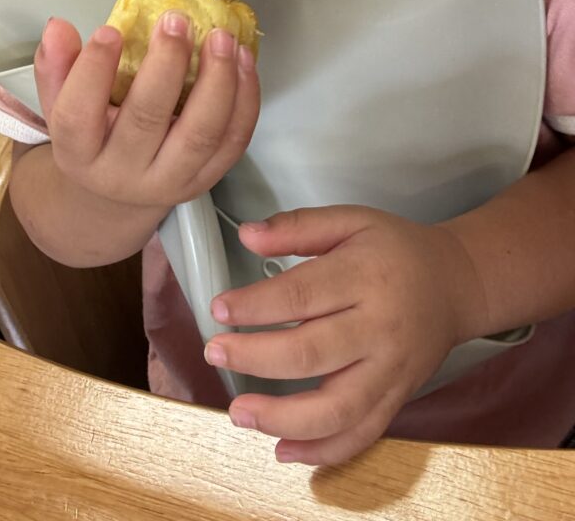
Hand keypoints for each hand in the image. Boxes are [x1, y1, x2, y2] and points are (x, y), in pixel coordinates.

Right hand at [34, 14, 259, 208]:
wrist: (117, 195)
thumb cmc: (91, 137)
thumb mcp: (61, 104)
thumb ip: (56, 67)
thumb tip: (59, 27)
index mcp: (78, 155)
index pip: (76, 117)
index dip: (91, 72)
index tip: (110, 30)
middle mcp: (123, 175)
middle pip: (146, 121)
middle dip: (166, 65)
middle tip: (177, 20)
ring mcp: (170, 182)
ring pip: (201, 134)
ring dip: (218, 81)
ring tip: (221, 37)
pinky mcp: (206, 180)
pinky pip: (233, 142)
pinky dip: (245, 100)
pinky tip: (244, 61)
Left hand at [204, 207, 487, 465]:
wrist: (456, 283)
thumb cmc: (395, 249)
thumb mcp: (350, 220)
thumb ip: (298, 226)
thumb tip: (247, 235)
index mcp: (365, 276)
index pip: (301, 295)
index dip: (254, 306)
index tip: (218, 309)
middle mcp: (379, 328)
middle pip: (311, 353)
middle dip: (255, 358)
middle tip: (215, 354)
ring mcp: (391, 370)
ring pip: (337, 408)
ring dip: (282, 418)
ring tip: (240, 413)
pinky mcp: (398, 398)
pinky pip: (362, 434)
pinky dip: (324, 451)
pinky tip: (284, 449)